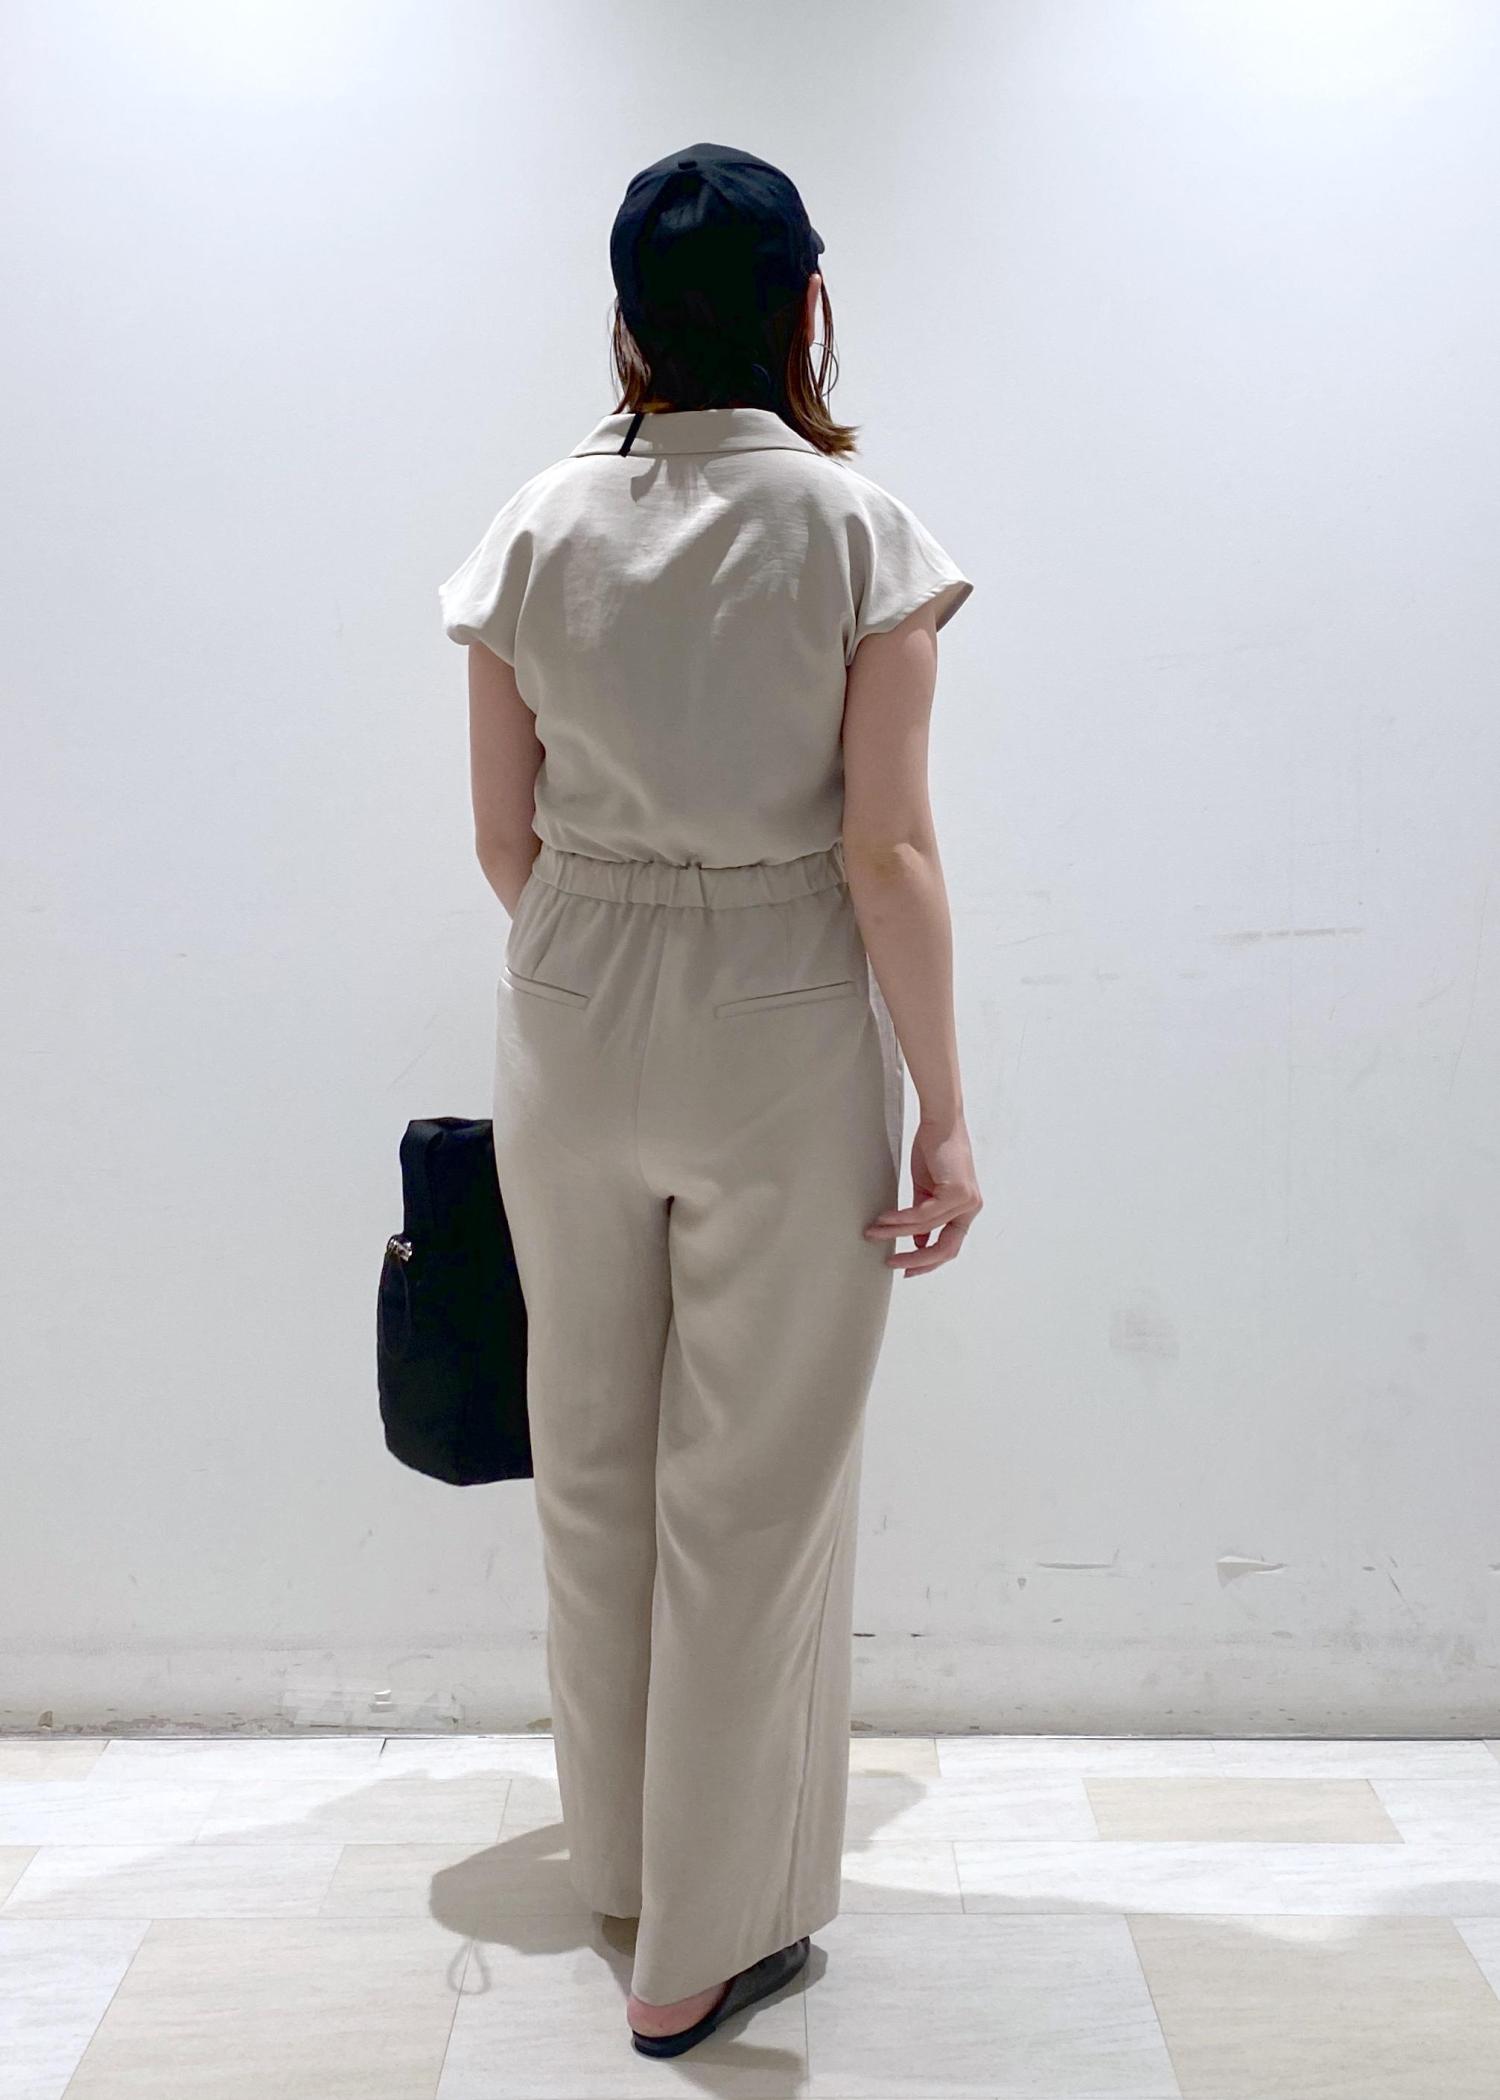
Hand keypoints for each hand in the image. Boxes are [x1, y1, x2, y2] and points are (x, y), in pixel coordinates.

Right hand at [864, 1112, 982, 1274]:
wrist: (940, 1121)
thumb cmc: (933, 1151)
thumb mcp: (927, 1191)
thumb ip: (924, 1217)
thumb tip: (917, 1243)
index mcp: (965, 1211)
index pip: (949, 1247)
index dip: (927, 1263)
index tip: (905, 1269)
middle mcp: (971, 1209)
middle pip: (945, 1249)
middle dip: (916, 1260)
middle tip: (891, 1263)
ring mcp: (967, 1201)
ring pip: (926, 1229)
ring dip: (896, 1233)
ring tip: (872, 1233)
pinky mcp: (956, 1192)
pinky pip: (923, 1215)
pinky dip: (900, 1219)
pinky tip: (883, 1219)